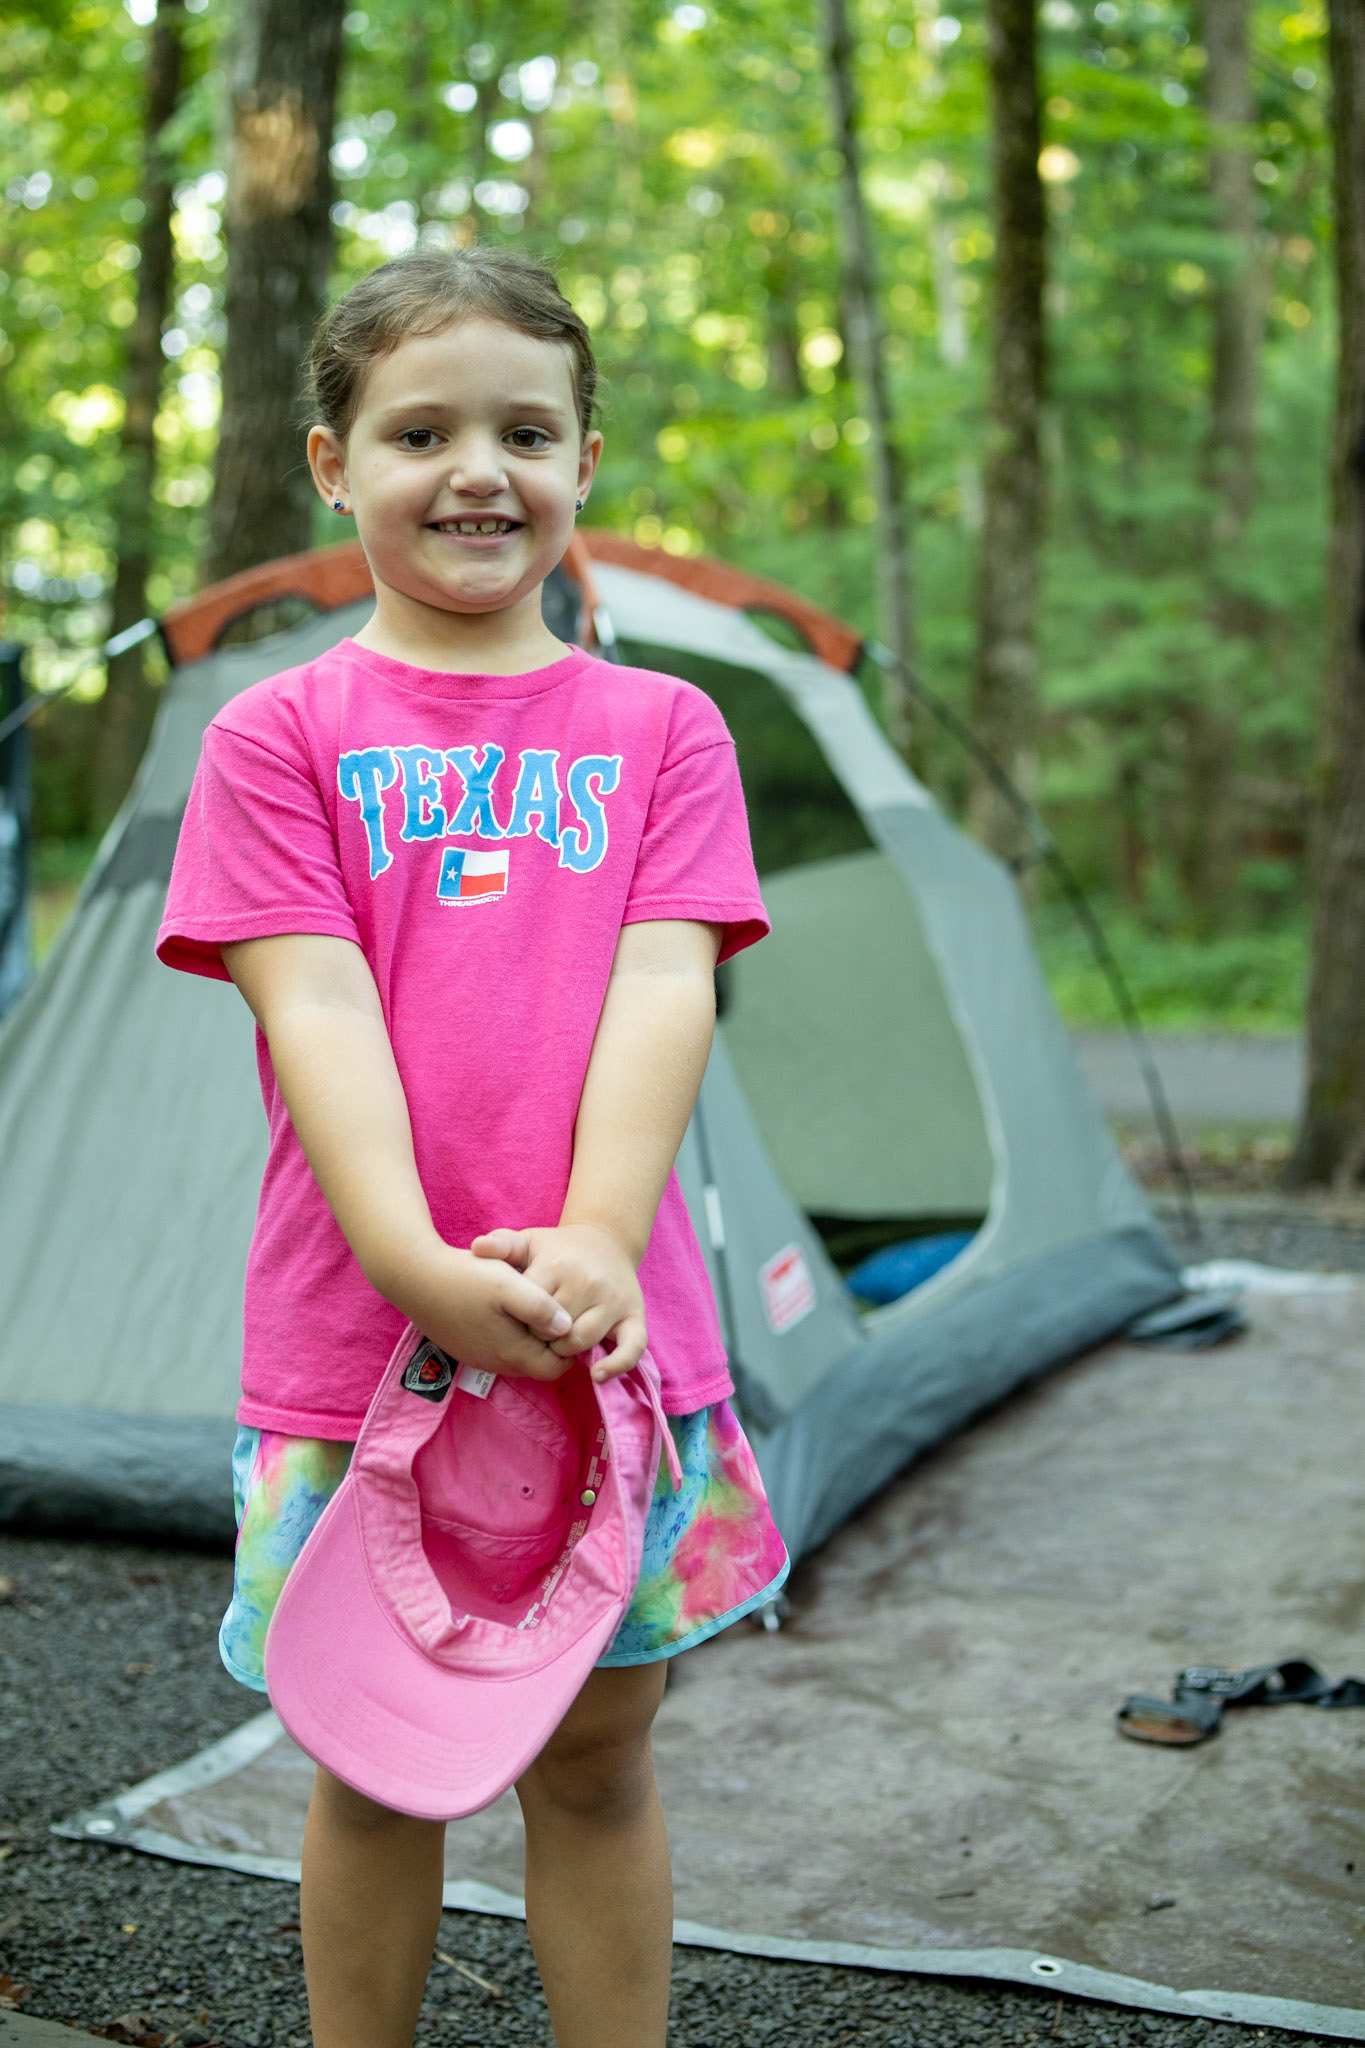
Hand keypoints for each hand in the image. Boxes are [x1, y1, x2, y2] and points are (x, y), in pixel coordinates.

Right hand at [390, 1242, 577, 1381]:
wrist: (413, 1276)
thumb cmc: (464, 1278)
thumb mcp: (508, 1285)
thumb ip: (540, 1308)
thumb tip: (566, 1328)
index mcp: (511, 1354)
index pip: (557, 1368)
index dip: (568, 1346)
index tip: (566, 1316)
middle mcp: (495, 1364)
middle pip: (538, 1363)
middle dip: (549, 1342)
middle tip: (551, 1307)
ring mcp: (477, 1357)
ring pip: (517, 1356)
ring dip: (528, 1336)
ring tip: (528, 1302)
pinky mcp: (464, 1347)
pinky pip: (497, 1348)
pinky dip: (508, 1333)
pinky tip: (502, 1306)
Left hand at [470, 1223, 646, 1381]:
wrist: (607, 1240)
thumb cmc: (560, 1249)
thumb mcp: (529, 1241)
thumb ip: (501, 1245)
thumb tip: (477, 1248)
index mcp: (558, 1266)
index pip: (529, 1308)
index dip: (518, 1319)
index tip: (515, 1318)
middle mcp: (588, 1283)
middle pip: (553, 1329)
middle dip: (539, 1337)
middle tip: (535, 1333)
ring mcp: (614, 1301)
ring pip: (581, 1341)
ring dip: (564, 1350)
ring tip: (557, 1342)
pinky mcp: (635, 1315)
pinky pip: (631, 1348)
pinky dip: (616, 1365)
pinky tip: (596, 1373)